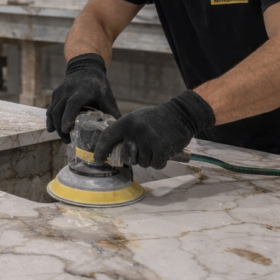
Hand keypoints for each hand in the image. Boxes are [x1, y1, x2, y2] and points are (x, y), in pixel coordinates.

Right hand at [46, 53, 121, 143]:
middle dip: (61, 128)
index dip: (68, 116)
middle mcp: (68, 90)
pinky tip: (52, 129)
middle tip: (68, 141)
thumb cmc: (99, 86)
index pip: (72, 104)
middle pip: (59, 110)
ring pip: (53, 111)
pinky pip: (50, 108)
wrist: (86, 68)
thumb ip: (113, 115)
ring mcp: (60, 92)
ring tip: (64, 138)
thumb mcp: (108, 98)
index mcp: (83, 91)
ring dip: (56, 126)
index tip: (67, 129)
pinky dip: (51, 120)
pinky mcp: (55, 94)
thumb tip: (119, 133)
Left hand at [93, 91, 214, 168]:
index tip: (97, 160)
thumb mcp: (136, 119)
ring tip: (156, 146)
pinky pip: (156, 165)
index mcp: (127, 122)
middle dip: (133, 159)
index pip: (107, 137)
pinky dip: (160, 162)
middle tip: (142, 150)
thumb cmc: (156, 119)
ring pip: (143, 163)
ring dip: (149, 159)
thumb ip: (124, 133)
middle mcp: (136, 131)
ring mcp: (149, 140)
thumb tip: (111, 150)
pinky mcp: (162, 148)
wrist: (181, 114)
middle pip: (127, 158)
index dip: (100, 151)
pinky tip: (164, 151)